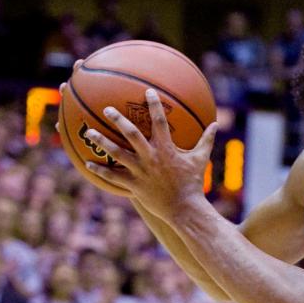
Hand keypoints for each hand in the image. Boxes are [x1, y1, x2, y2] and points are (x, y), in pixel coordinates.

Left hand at [82, 89, 217, 221]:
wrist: (185, 210)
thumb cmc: (193, 184)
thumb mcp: (200, 160)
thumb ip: (206, 140)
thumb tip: (216, 124)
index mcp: (167, 150)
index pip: (159, 122)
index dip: (154, 105)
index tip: (147, 92)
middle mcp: (151, 159)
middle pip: (131, 135)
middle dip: (118, 120)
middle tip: (107, 109)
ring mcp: (141, 172)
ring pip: (117, 154)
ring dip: (102, 142)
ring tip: (89, 132)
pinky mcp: (134, 186)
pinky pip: (114, 177)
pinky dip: (100, 170)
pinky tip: (87, 163)